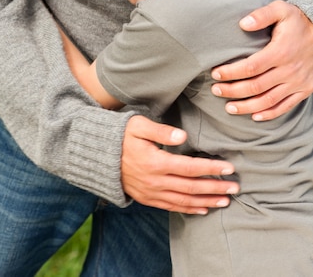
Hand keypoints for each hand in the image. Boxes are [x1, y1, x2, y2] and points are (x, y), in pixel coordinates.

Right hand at [121, 116, 238, 213]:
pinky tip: (203, 209)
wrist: (99, 155)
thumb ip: (161, 131)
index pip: (190, 168)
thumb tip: (183, 136)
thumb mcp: (138, 125)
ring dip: (207, 202)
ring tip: (225, 200)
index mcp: (155, 162)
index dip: (211, 169)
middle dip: (215, 188)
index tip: (229, 168)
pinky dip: (189, 210)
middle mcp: (155, 181)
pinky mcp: (147, 199)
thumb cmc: (120, 135)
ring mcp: (151, 193)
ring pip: (184, 201)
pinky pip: (172, 207)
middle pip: (192, 188)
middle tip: (235, 188)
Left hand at [211, 1, 312, 120]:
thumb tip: (242, 24)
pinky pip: (286, 106)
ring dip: (247, 106)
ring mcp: (298, 82)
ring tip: (228, 107)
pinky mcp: (305, 89)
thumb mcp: (281, 10)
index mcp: (281, 52)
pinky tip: (254, 116)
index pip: (250, 67)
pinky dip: (269, 114)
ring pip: (268, 101)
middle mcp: (289, 70)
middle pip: (256, 86)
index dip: (231, 72)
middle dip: (233, 90)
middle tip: (216, 90)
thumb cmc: (298, 21)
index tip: (215, 73)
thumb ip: (262, 15)